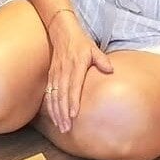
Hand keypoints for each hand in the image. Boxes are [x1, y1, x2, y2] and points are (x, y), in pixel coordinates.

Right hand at [44, 10, 111, 133]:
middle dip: (63, 113)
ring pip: (54, 96)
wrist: (62, 30)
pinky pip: (49, 92)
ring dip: (56, 112)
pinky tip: (53, 116)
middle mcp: (64, 71)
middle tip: (66, 128)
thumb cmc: (80, 42)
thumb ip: (101, 60)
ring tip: (60, 126)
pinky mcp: (51, 75)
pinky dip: (50, 105)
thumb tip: (111, 70)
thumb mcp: (93, 48)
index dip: (73, 101)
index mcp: (76, 65)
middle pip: (62, 95)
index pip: (74, 86)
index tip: (74, 115)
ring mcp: (56, 73)